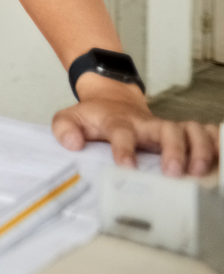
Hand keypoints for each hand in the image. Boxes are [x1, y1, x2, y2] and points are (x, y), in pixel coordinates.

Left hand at [53, 94, 220, 174]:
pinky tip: (220, 155)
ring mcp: (165, 126)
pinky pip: (204, 132)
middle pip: (166, 129)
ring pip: (190, 129)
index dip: (124, 149)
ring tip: (199, 170)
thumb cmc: (94, 116)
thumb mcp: (70, 118)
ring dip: (199, 148)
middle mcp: (146, 123)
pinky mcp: (180, 130)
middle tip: (175, 172)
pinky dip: (215, 141)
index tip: (127, 166)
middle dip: (174, 149)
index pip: (122, 133)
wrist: (112, 101)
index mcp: (118, 122)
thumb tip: (73, 143)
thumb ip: (64, 128)